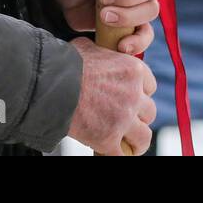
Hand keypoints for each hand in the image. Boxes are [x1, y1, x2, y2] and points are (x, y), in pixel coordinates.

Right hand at [67, 38, 156, 154]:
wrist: (52, 85)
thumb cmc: (66, 64)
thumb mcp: (88, 47)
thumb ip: (100, 52)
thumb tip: (95, 51)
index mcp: (133, 70)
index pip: (150, 86)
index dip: (141, 94)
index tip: (133, 99)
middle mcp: (134, 95)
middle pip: (149, 112)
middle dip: (140, 117)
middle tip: (128, 121)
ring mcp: (123, 119)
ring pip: (144, 136)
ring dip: (137, 141)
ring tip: (131, 145)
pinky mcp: (109, 139)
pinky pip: (122, 155)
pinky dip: (121, 155)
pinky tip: (116, 154)